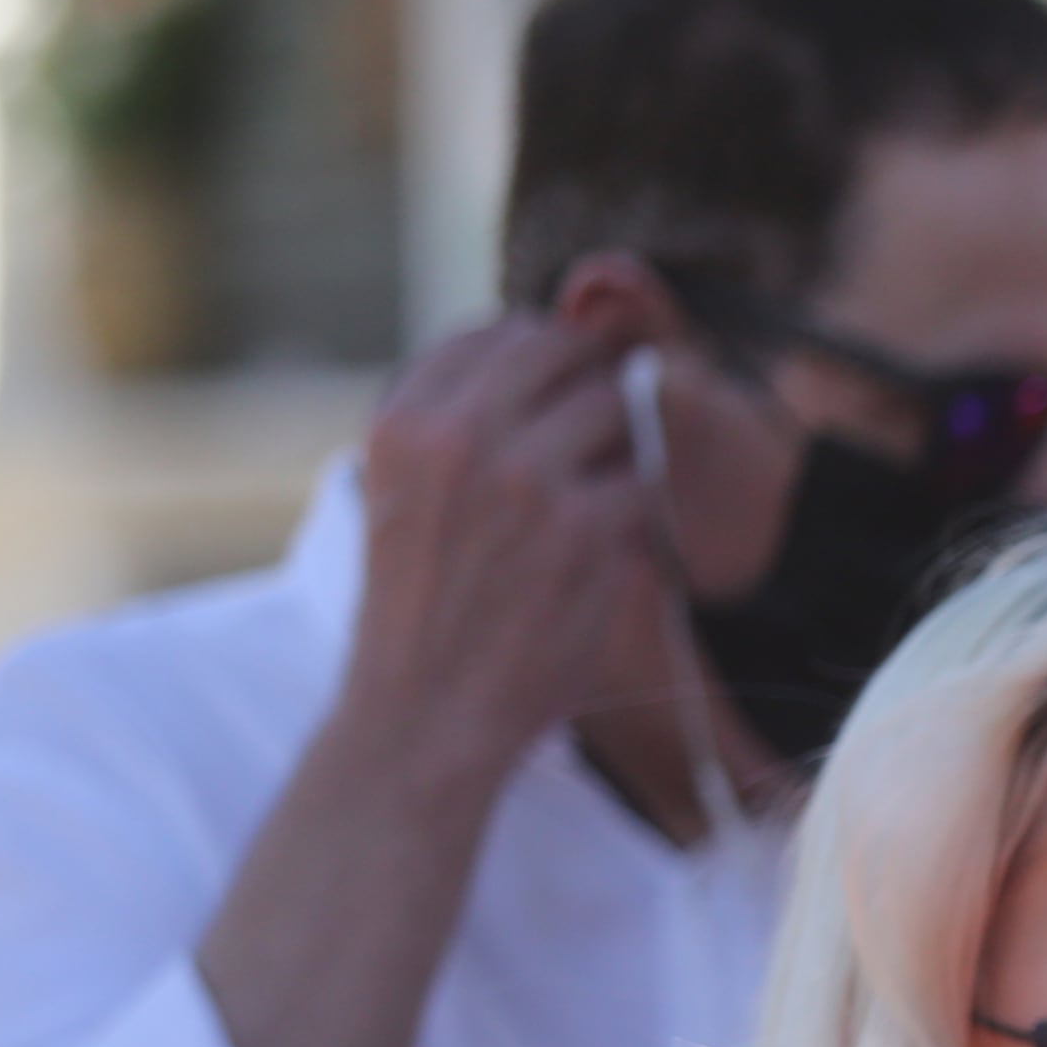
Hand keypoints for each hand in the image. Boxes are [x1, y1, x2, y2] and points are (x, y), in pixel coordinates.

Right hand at [330, 315, 656, 791]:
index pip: (492, 334)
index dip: (538, 354)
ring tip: (592, 501)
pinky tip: (604, 552)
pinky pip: (644, 480)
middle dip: (590, 378)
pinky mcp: (588, 528)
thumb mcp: (403, 494)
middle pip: (561, 349)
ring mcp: (527, 478)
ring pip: (615, 406)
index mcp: (403, 423)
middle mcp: (459, 436)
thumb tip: (538, 348)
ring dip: (619, 447)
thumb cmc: (422, 607)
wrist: (425, 713)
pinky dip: (635, 513)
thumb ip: (456, 422)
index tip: (556, 387)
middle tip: (598, 430)